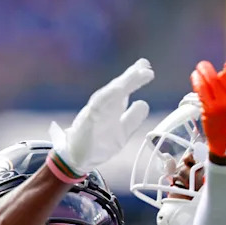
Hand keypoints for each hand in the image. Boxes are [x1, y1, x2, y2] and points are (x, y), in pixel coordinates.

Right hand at [49, 58, 153, 176]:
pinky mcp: (87, 122)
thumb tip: (143, 102)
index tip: (148, 69)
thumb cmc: (98, 143)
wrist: (77, 158)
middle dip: (131, 77)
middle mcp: (103, 107)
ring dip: (121, 85)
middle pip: (117, 89)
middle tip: (145, 65)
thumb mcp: (122, 133)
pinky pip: (96, 108)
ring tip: (134, 75)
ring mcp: (94, 113)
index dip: (135, 79)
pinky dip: (106, 99)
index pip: (124, 91)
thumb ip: (132, 118)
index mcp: (111, 109)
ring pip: (108, 95)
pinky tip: (117, 91)